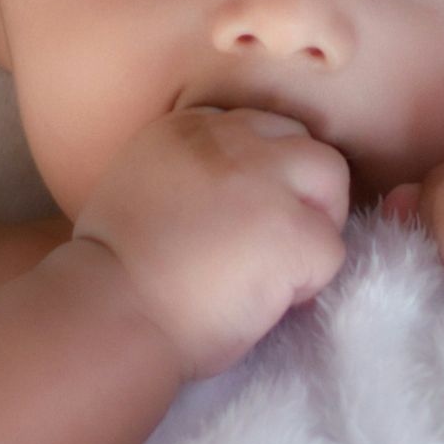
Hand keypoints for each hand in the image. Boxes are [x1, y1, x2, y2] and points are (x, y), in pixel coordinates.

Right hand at [72, 106, 350, 380]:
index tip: (246, 218)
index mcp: (189, 127)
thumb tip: (240, 190)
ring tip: (280, 269)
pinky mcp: (293, 232)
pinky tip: (271, 301)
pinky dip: (311, 281)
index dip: (266, 176)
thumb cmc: (114, 274)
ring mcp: (266, 183)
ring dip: (316, 226)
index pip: (262, 128)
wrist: (110, 316)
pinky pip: (332, 249)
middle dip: (303, 193)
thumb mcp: (139, 184)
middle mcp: (231, 141)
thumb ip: (191, 169)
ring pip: (332, 181)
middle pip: (305, 146)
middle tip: (274, 245)